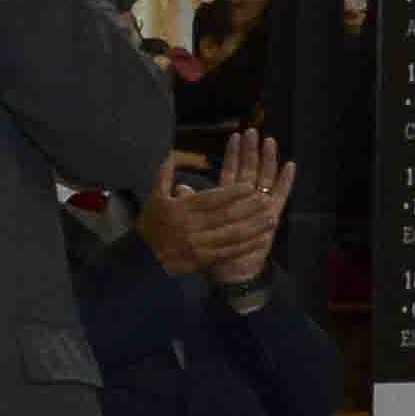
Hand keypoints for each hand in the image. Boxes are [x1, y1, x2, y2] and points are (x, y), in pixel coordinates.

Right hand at [142, 129, 293, 287]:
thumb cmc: (152, 223)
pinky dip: (246, 246)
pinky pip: (228, 252)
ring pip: (230, 234)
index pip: (210, 199)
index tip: (249, 186)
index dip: (231, 193)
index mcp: (181, 209)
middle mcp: (190, 227)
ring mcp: (197, 245)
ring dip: (253, 227)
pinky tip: (261, 239)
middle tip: (266, 200)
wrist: (143, 255)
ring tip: (271, 218)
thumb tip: (171, 154)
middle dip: (248, 208)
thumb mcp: (154, 197)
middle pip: (224, 216)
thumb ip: (164, 176)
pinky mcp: (203, 260)